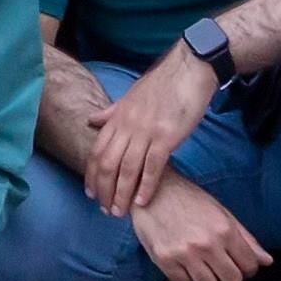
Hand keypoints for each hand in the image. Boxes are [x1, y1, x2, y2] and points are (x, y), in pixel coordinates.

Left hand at [85, 48, 219, 213]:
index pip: (96, 151)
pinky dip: (145, 187)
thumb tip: (91, 121)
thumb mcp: (131, 96)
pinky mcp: (166, 137)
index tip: (90, 193)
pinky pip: (151, 167)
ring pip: (126, 169)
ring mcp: (146, 131)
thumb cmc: (163, 84)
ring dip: (121, 194)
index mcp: (117, 117)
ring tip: (120, 212)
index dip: (91, 174)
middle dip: (103, 190)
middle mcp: (127, 125)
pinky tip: (142, 202)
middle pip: (107, 163)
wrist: (190, 68)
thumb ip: (111, 113)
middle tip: (105, 210)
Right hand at [129, 171, 275, 280]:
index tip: (237, 261)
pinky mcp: (164, 260)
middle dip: (228, 274)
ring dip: (207, 277)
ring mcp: (184, 254)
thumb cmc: (189, 199)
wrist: (151, 190)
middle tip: (218, 264)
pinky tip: (182, 260)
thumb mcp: (221, 213)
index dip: (246, 266)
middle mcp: (207, 244)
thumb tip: (267, 261)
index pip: (250, 266)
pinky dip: (185, 275)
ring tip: (199, 263)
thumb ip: (246, 239)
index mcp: (225, 230)